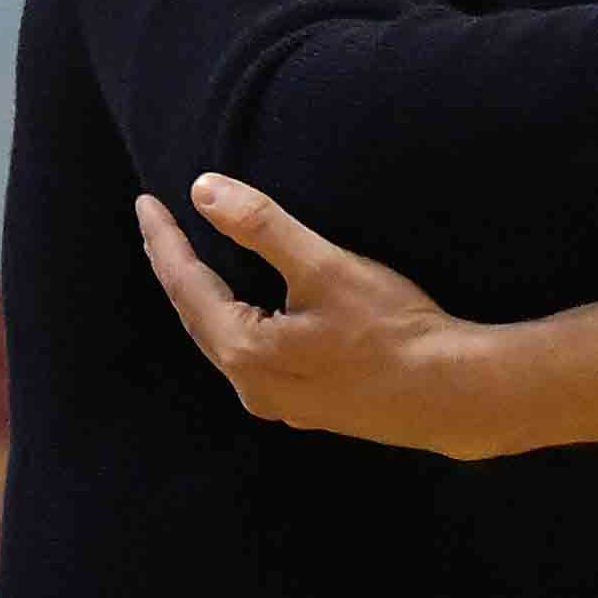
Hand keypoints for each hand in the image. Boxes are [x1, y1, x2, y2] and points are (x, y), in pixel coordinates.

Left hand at [134, 177, 524, 458]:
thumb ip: (261, 227)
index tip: (146, 204)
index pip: (185, 284)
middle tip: (161, 229)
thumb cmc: (393, 331)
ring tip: (195, 267)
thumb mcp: (326, 268)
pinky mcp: (310, 406)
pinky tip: (252, 317)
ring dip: (205, 302)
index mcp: (243, 349)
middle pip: (197, 318)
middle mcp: (250, 384)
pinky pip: (252, 359)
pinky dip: (237, 325)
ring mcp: (280, 402)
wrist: (452, 394)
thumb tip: (203, 191)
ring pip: (224, 342)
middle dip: (177, 270)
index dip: (164, 241)